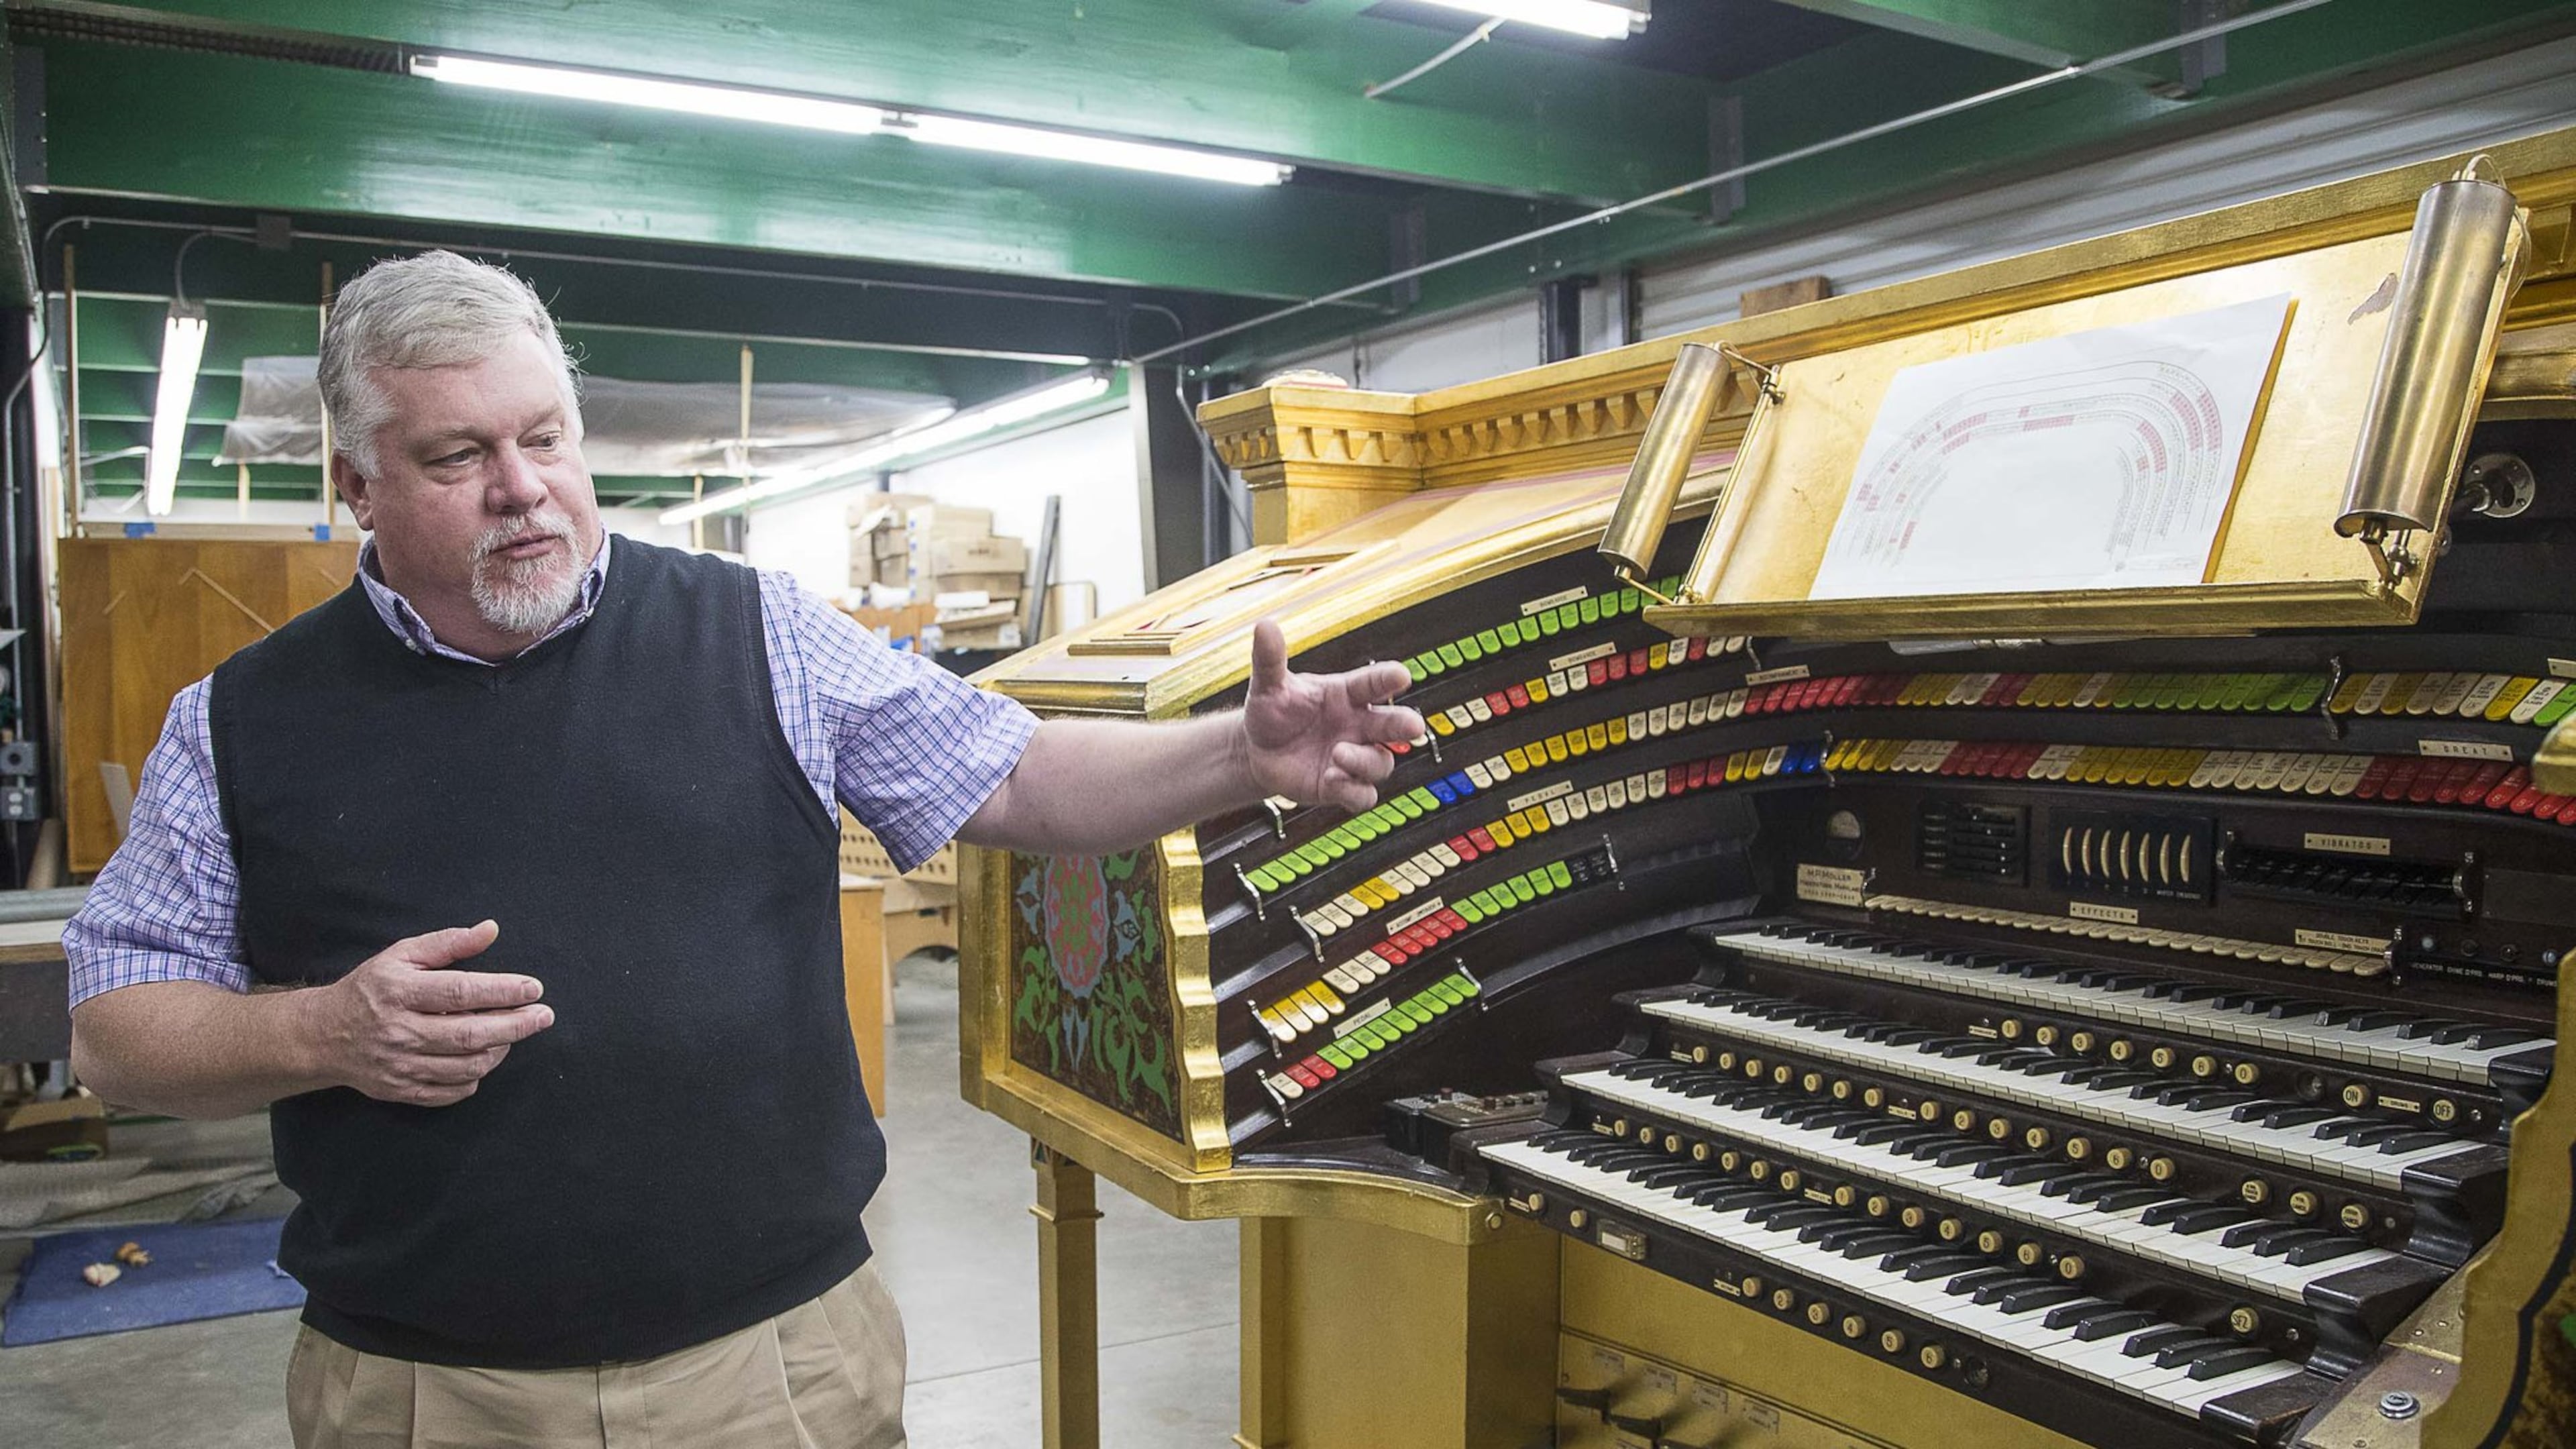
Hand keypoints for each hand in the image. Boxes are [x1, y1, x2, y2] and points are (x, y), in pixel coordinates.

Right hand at [301, 920, 552, 1106]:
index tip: (533, 988)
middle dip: (515, 1025)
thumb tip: (491, 930)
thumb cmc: (370, 989)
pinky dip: (476, 1077)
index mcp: (399, 992)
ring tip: (514, 1033)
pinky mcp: (401, 1090)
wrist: (322, 1036)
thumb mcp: (401, 955)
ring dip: (499, 1050)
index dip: (502, 991)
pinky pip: (451, 1091)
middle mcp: (399, 1030)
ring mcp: (399, 1065)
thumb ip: (448, 943)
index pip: (459, 992)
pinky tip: (484, 1057)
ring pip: (465, 1066)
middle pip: (469, 1034)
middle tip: (543, 1016)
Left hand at [1240, 619, 1426, 812]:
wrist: (1257, 751)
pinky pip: (1362, 794)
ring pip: (1381, 762)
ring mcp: (1353, 756)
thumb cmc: (1271, 712)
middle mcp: (1358, 725)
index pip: (1373, 683)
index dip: (1388, 679)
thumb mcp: (1268, 686)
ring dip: (1365, 760)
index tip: (1401, 675)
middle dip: (1405, 724)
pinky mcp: (1342, 787)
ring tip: (1338, 753)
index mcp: (1346, 694)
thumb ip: (1270, 660)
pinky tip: (1331, 779)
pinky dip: (1353, 790)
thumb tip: (1264, 625)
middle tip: (1414, 726)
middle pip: (1393, 725)